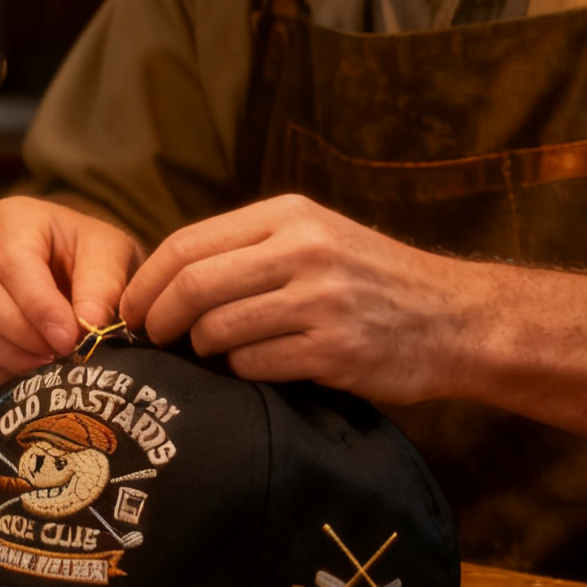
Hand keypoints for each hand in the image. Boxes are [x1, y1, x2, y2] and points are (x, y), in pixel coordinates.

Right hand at [0, 197, 141, 388]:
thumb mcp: (112, 258)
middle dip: (17, 331)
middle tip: (56, 355)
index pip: (11, 261)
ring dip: (1, 354)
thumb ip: (102, 287)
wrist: (79, 280)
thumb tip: (86, 326)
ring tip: (42, 367)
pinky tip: (22, 376)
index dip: (37, 305)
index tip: (68, 338)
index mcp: (13, 220)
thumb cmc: (91, 261)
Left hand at [118, 194, 468, 400]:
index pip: (188, 244)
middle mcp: (304, 250)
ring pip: (219, 329)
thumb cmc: (374, 281)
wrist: (455, 318)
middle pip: (193, 286)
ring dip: (202, 349)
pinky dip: (241, 372)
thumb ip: (251, 248)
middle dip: (158, 319)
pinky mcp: (335, 350)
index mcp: (291, 214)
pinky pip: (255, 366)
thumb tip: (166, 279)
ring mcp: (321, 301)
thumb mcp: (318, 236)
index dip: (147, 282)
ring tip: (211, 354)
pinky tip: (256, 367)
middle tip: (151, 339)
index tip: (130, 308)